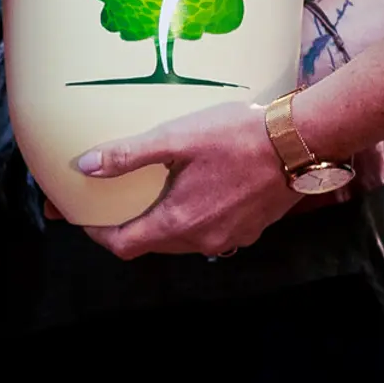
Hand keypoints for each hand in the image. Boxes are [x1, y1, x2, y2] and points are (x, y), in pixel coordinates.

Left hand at [72, 100, 299, 259]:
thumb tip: (86, 166)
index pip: (124, 245)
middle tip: (113, 198)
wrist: (299, 144)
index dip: (98, 233)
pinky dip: (192, 219)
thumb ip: (129, 155)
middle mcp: (201, 241)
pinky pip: (209, 233)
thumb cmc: (237, 137)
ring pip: (180, 241)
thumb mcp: (177, 138)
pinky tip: (195, 191)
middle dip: (129, 224)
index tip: (84, 215)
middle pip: (151, 245)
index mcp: (178, 222)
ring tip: (153, 192)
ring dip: (162, 222)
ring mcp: (228, 240)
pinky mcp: (249, 231)